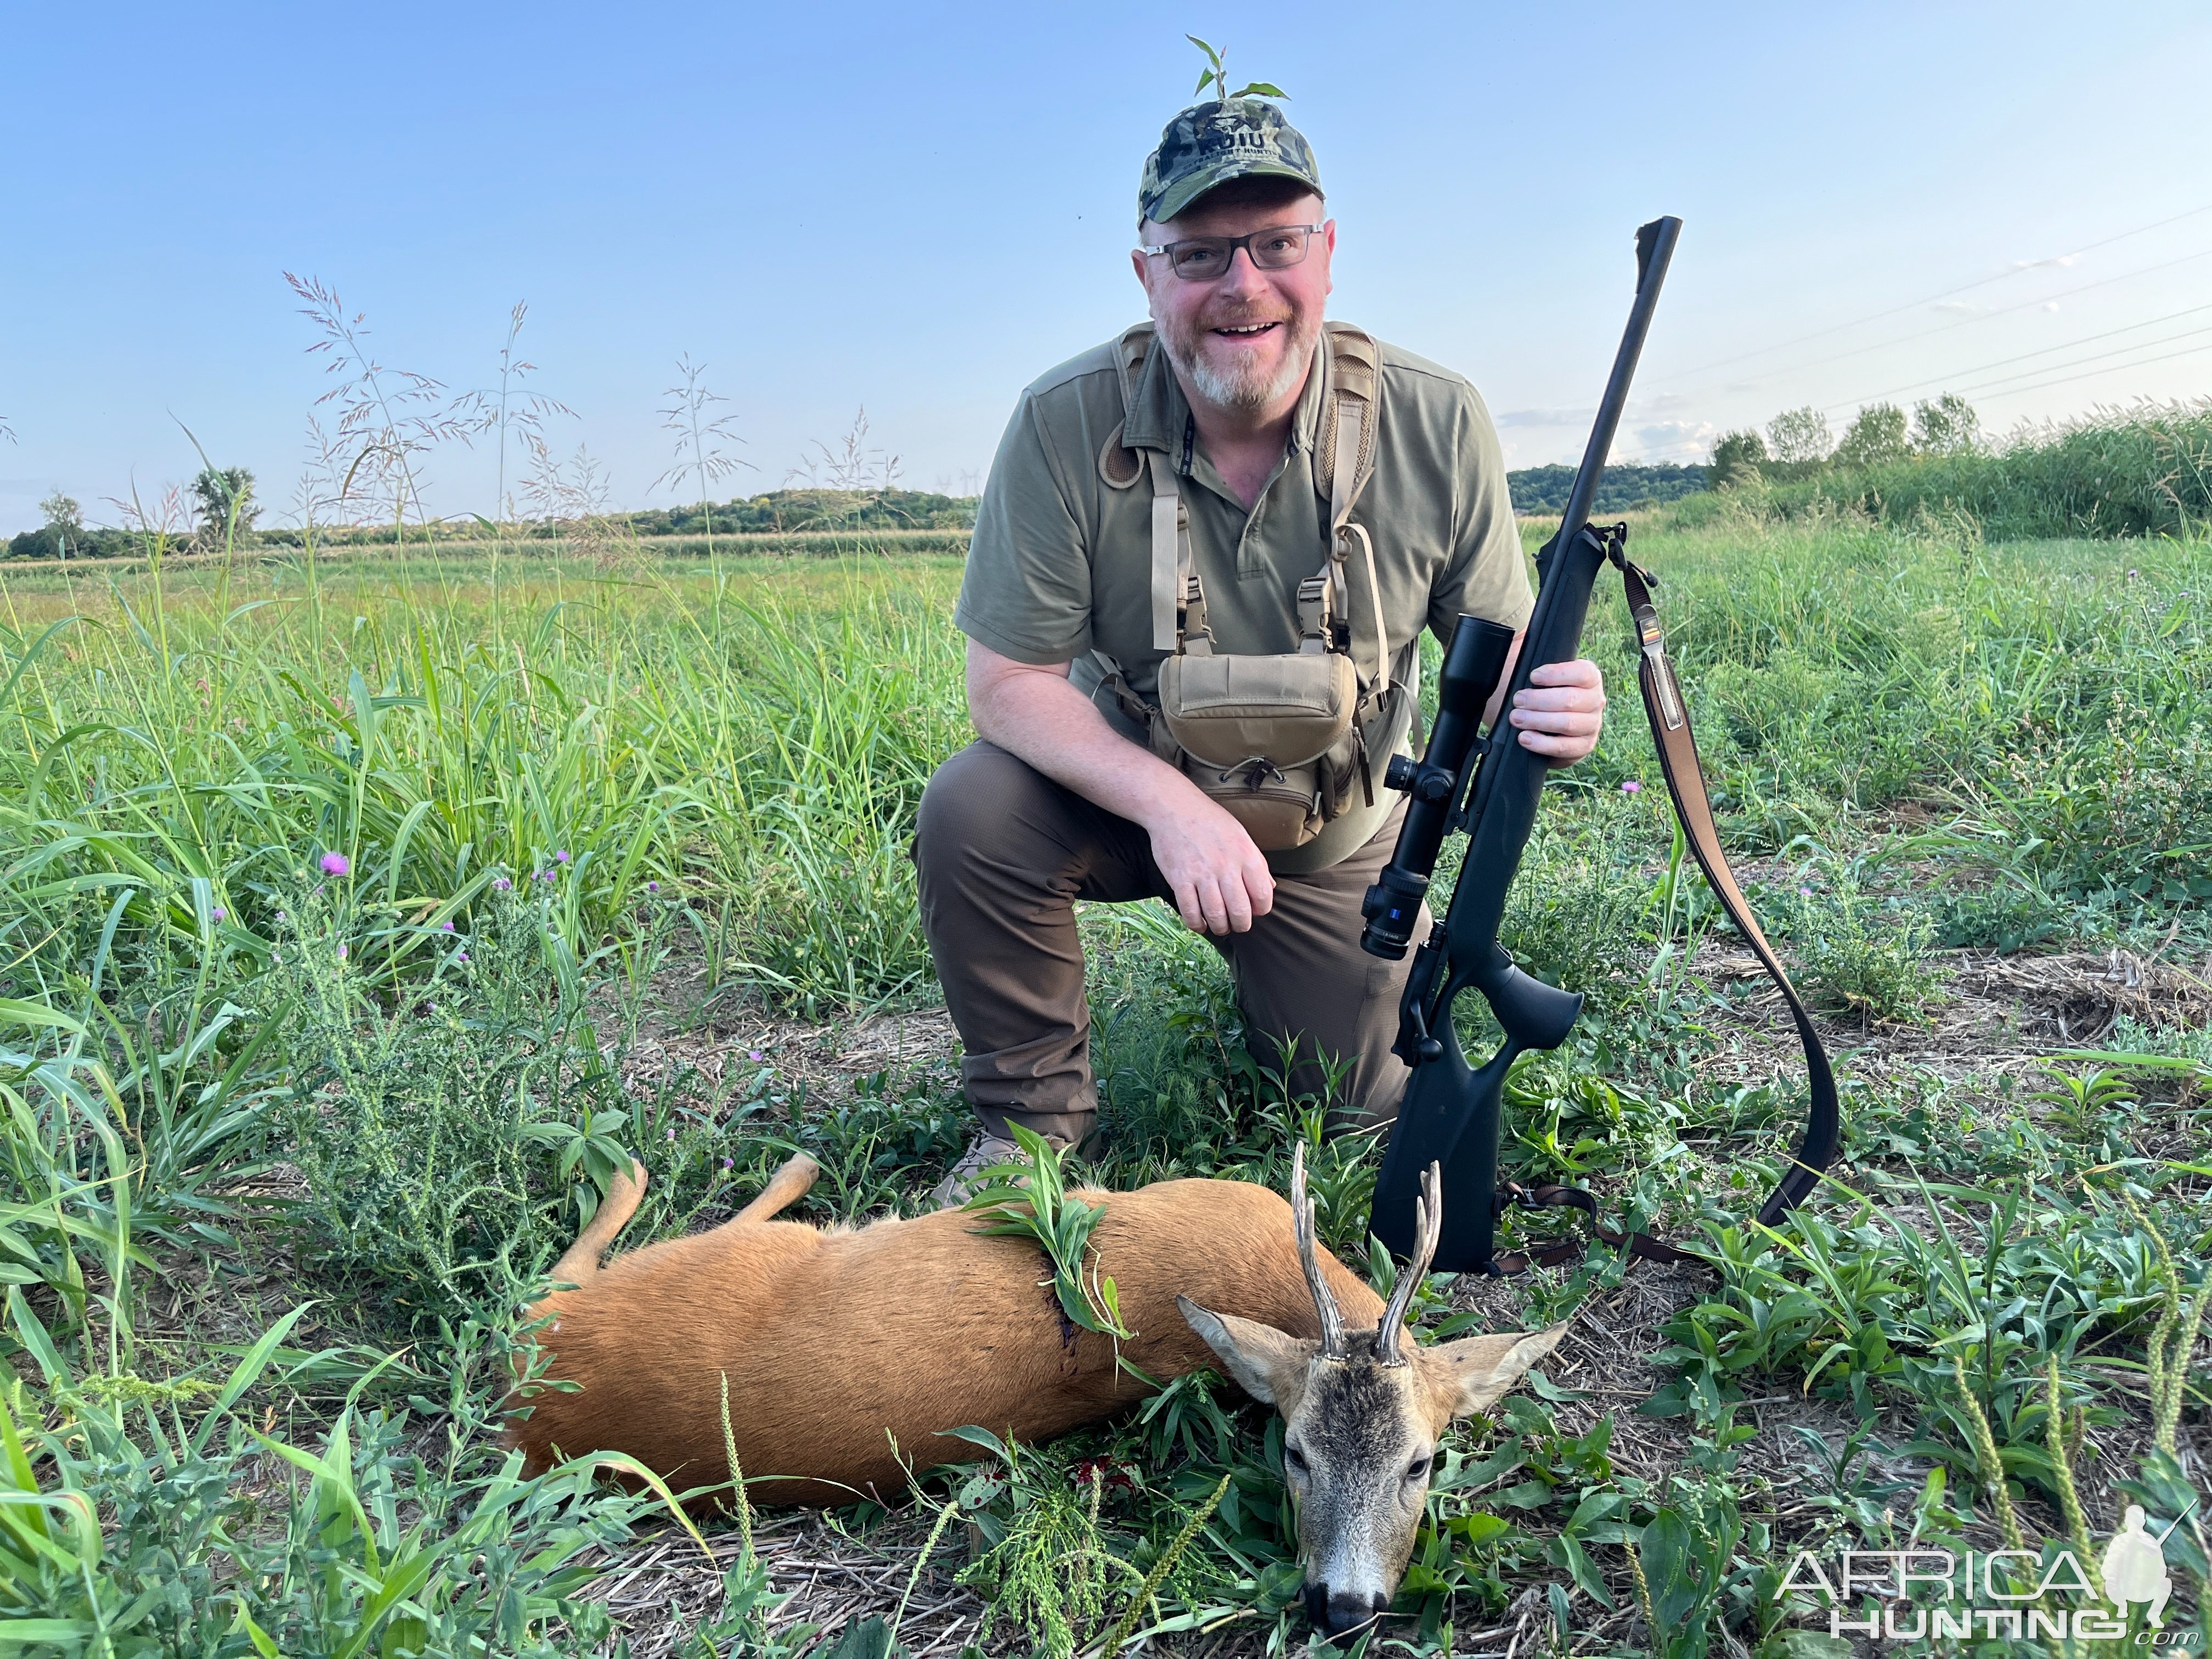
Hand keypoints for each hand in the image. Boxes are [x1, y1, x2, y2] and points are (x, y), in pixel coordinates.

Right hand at [1144, 793, 1275, 934]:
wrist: (1174, 807)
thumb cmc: (1210, 821)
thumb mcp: (1240, 835)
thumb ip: (1256, 862)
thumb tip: (1270, 887)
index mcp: (1245, 854)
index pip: (1262, 895)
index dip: (1261, 909)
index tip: (1255, 911)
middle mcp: (1226, 866)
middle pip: (1240, 911)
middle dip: (1241, 925)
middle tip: (1238, 924)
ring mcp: (1202, 874)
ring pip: (1216, 915)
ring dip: (1220, 927)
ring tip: (1220, 926)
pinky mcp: (1180, 880)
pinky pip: (1190, 912)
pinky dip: (1196, 923)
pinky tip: (1200, 923)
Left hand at [1506, 659, 1605, 762]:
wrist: (1542, 724)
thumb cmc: (1540, 693)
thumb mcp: (1539, 672)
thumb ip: (1536, 657)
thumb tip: (1520, 642)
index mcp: (1589, 677)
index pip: (1582, 672)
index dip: (1557, 674)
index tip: (1533, 676)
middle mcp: (1596, 700)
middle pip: (1571, 700)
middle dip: (1539, 700)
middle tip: (1517, 700)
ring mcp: (1592, 725)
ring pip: (1569, 724)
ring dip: (1538, 721)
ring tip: (1517, 718)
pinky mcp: (1583, 747)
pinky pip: (1566, 748)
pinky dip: (1543, 744)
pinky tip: (1525, 738)